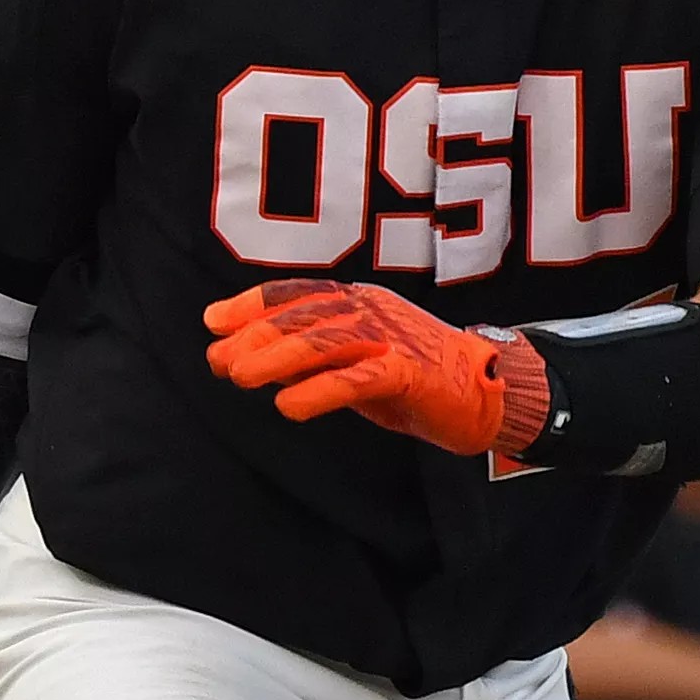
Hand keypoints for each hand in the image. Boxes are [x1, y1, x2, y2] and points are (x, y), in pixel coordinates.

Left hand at [204, 279, 544, 456]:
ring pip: (325, 341)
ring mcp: (392, 338)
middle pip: (303, 316)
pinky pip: (357, 379)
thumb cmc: (413, 375)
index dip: (252, 305)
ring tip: (240, 378)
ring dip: (277, 359)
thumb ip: (312, 352)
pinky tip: (289, 405)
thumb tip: (249, 356)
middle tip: (218, 361)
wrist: (486, 391)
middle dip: (254, 337)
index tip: (212, 322)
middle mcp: (371, 310)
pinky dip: (319, 391)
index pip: (296, 294)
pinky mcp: (409, 373)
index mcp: (358, 300)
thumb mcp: (356, 357)